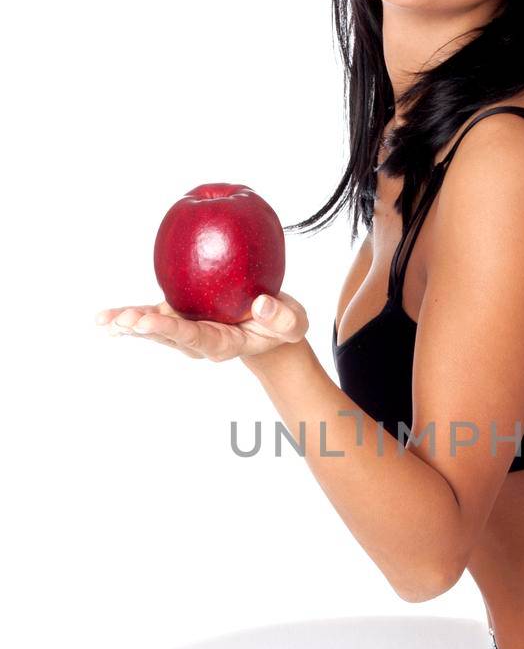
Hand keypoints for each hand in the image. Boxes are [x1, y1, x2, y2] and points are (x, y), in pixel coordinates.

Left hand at [94, 291, 309, 361]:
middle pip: (170, 336)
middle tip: (125, 321)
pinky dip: (128, 318)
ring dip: (130, 325)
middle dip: (147, 328)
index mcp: (224, 344)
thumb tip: (260, 304)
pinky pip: (150, 317)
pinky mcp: (177, 316)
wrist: (266, 325)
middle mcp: (199, 341)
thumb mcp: (295, 322)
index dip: (174, 330)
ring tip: (106, 322)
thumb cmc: (281, 323)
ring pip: (155, 329)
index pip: (197, 337)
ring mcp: (185, 330)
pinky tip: (103, 320)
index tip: (153, 321)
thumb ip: (283, 318)